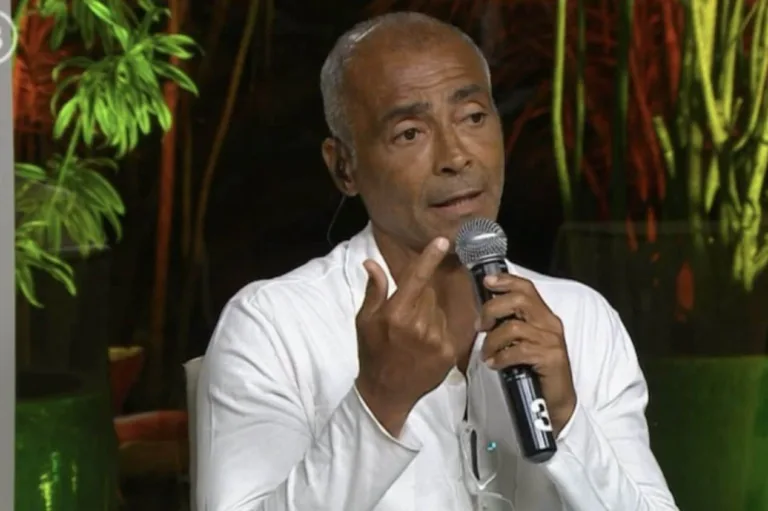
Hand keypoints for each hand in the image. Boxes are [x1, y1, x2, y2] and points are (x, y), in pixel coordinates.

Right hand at [355, 237, 455, 436]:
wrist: (385, 393)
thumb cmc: (372, 353)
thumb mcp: (365, 321)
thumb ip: (374, 291)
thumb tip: (372, 263)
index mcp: (396, 313)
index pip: (417, 278)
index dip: (430, 257)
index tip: (443, 241)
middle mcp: (418, 324)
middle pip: (429, 293)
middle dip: (420, 297)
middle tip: (405, 315)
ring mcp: (436, 339)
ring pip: (439, 310)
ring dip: (429, 314)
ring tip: (414, 334)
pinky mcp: (448, 352)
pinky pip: (447, 328)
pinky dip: (437, 331)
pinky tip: (424, 345)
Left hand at [478, 274, 575, 435]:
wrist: (555, 400)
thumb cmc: (534, 369)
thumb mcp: (521, 341)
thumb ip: (509, 324)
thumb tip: (483, 313)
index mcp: (543, 316)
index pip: (526, 287)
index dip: (506, 280)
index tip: (486, 281)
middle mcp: (550, 324)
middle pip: (518, 301)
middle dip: (492, 309)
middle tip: (480, 326)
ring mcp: (551, 340)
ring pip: (513, 327)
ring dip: (492, 341)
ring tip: (486, 354)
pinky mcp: (550, 358)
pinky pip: (518, 350)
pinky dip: (500, 357)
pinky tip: (494, 364)